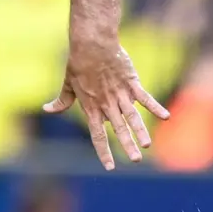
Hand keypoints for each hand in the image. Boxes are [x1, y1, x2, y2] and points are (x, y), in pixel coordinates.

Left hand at [44, 41, 169, 169]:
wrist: (91, 44)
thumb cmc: (78, 63)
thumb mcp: (67, 83)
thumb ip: (62, 101)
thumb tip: (47, 109)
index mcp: (91, 107)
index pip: (98, 134)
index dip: (103, 151)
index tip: (109, 167)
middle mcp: (107, 104)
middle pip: (118, 129)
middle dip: (127, 145)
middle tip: (135, 160)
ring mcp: (120, 94)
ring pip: (132, 116)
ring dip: (140, 130)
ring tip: (147, 144)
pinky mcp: (131, 83)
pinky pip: (145, 97)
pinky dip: (155, 106)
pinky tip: (165, 117)